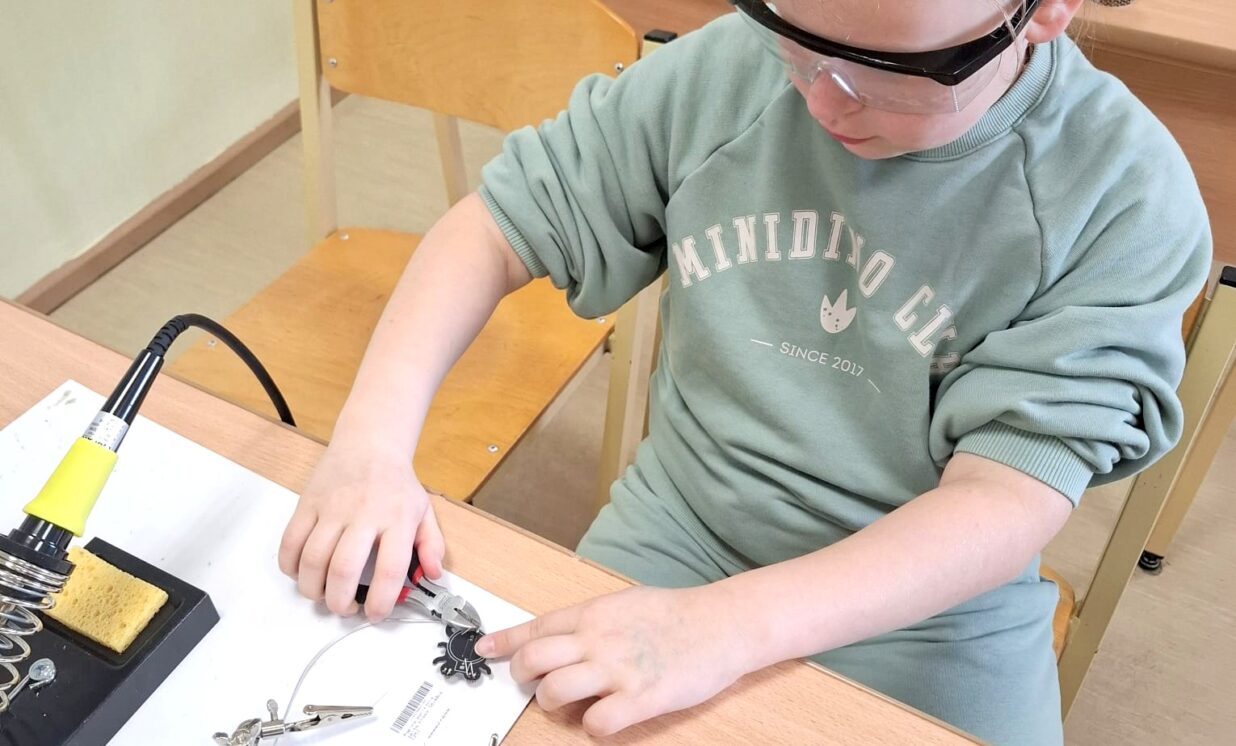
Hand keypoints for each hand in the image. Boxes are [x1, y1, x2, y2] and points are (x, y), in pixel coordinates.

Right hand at [277, 438, 444, 621]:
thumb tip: (432, 575)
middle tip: (346, 608)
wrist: (369, 443)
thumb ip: (432, 545)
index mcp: (397, 519)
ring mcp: (332, 508)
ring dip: (313, 589)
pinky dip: (290, 567)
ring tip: (324, 594)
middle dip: (340, 602)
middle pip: (343, 569)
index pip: (390, 570)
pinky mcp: (308, 503)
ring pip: (311, 560)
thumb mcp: (425, 511)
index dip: (380, 601)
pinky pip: (290, 542)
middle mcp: (363, 514)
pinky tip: (302, 573)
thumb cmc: (396, 483)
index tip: (375, 614)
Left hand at [475, 585, 753, 735]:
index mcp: (593, 614)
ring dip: (552, 703)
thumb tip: (559, 637)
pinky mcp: (640, 698)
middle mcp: (598, 640)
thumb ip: (590, 622)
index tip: (485, 649)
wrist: (722, 623)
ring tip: (567, 704)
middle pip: (535, 660)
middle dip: (523, 676)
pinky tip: (604, 719)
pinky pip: (596, 723)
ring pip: (555, 692)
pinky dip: (592, 727)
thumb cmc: (675, 614)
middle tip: (531, 684)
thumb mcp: (624, 604)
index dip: (505, 641)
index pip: (536, 628)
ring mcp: (617, 670)